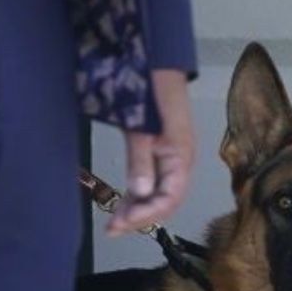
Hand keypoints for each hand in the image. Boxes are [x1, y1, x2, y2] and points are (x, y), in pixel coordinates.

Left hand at [110, 69, 193, 235]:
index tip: (119, 224)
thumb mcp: (142, 127)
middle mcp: (180, 162)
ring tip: (114, 221)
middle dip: (139, 217)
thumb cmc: (150, 90)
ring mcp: (172, 157)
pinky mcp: (162, 151)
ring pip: (158, 194)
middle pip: (164, 201)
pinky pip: (154, 181)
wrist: (156, 61)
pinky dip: (139, 194)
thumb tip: (139, 195)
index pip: (168, 199)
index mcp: (181, 157)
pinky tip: (124, 201)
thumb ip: (140, 161)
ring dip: (137, 208)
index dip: (144, 216)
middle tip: (111, 229)